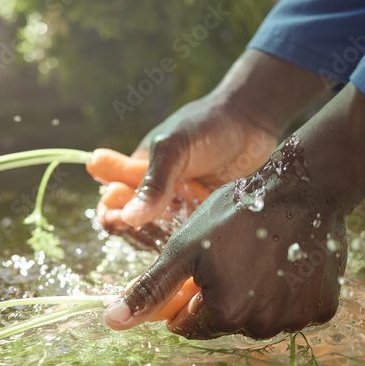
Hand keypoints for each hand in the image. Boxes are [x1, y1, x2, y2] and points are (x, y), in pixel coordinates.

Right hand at [96, 93, 278, 234]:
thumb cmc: (207, 125)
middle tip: (151, 225)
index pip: (113, 202)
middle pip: (134, 226)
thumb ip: (153, 183)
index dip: (110, 213)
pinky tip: (194, 242)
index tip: (118, 217)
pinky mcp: (205, 218)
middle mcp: (157, 193)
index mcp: (138, 172)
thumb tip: (128, 217)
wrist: (253, 122)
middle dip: (136, 231)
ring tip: (174, 231)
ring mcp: (182, 207)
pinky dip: (187, 243)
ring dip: (162, 239)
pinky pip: (190, 238)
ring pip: (161, 236)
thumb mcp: (173, 148)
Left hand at [104, 137, 347, 338]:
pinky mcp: (323, 309)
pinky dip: (286, 291)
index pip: (189, 324)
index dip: (186, 295)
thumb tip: (112, 322)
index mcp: (224, 315)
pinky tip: (286, 260)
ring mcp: (297, 319)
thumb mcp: (183, 248)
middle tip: (228, 254)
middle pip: (225, 322)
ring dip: (253, 294)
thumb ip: (150, 289)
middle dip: (219, 295)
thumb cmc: (235, 213)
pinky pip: (293, 308)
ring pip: (259, 316)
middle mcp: (262, 327)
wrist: (303, 187)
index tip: (198, 265)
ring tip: (259, 254)